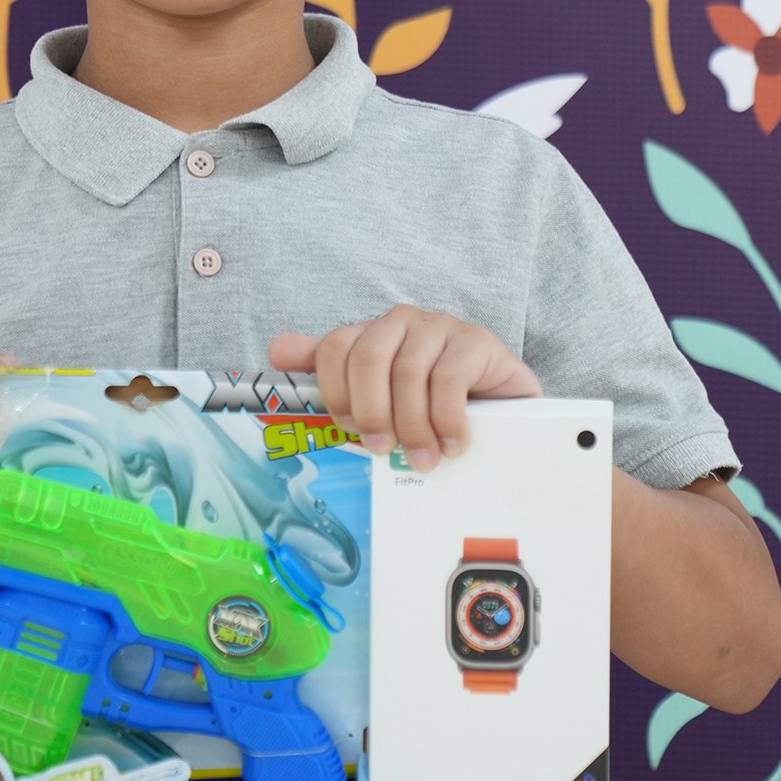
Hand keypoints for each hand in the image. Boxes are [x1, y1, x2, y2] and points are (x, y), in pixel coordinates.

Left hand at [269, 305, 540, 467]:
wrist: (503, 417)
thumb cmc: (432, 414)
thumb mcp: (381, 404)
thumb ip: (332, 379)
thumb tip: (277, 349)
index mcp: (371, 334)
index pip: (334, 348)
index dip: (336, 393)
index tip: (352, 431)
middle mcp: (402, 322)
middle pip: (368, 357)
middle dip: (372, 411)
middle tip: (385, 450)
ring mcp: (441, 326)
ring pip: (409, 371)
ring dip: (413, 425)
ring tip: (424, 459)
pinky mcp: (478, 340)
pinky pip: (450, 377)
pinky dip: (447, 418)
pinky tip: (454, 443)